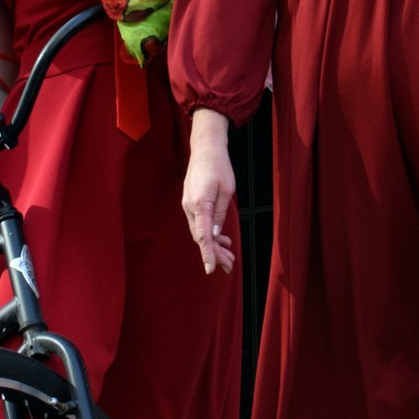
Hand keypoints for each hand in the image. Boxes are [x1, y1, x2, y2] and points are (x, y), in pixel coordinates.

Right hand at [181, 111, 237, 275]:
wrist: (205, 149)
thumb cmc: (219, 167)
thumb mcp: (227, 191)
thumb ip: (220, 214)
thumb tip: (216, 235)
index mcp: (200, 204)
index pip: (203, 236)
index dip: (208, 254)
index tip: (211, 269)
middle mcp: (190, 207)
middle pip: (201, 237)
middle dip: (215, 253)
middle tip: (230, 266)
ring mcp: (188, 205)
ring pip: (200, 232)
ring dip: (213, 245)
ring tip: (229, 256)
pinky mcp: (190, 203)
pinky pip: (199, 223)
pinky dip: (209, 234)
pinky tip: (222, 239)